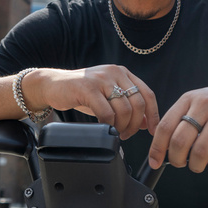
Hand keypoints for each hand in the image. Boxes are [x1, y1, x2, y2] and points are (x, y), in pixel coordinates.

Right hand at [28, 66, 158, 138]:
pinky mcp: (87, 88)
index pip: (147, 94)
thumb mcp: (108, 98)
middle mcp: (114, 72)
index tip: (153, 131)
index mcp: (123, 73)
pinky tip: (104, 127)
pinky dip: (108, 125)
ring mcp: (101, 79)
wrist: (53, 85)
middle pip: (138, 103)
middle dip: (135, 125)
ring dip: (122, 126)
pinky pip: (106, 112)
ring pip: (124, 109)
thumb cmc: (82, 93)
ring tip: (115, 132)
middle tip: (127, 134)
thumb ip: (127, 107)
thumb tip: (148, 123)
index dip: (153, 114)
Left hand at [148, 79, 207, 172]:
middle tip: (180, 163)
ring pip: (200, 151)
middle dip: (176, 159)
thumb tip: (161, 147)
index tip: (154, 161)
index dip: (157, 148)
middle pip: (180, 141)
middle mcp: (204, 105)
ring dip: (196, 165)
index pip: (165, 126)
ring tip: (199, 164)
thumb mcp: (198, 102)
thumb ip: (180, 120)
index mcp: (189, 99)